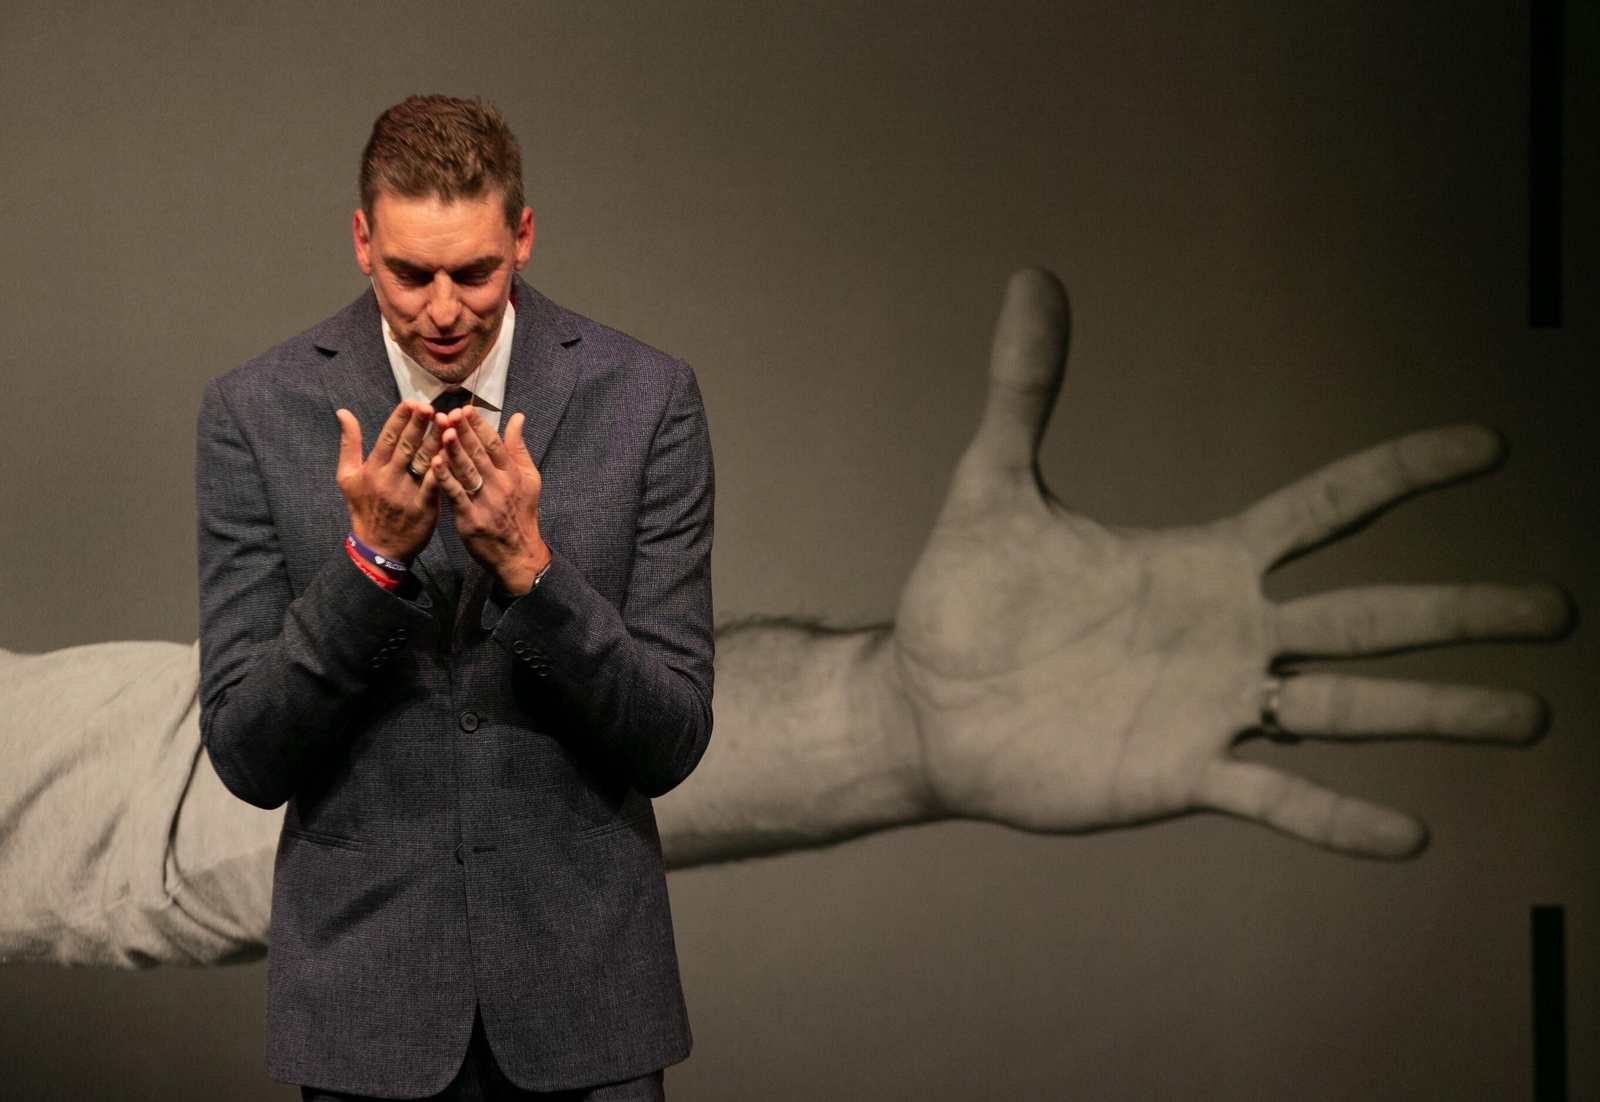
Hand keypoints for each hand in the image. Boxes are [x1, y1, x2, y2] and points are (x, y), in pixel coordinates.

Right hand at [335, 399, 440, 561]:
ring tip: (448, 422)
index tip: (412, 402)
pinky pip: (435, 484)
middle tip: (431, 406)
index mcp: (372, 469)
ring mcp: (406, 493)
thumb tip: (343, 412)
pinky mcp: (423, 507)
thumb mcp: (347, 477)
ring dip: (435, 440)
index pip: (387, 438)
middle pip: (406, 446)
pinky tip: (454, 452)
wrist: (378, 548)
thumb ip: (349, 443)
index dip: (400, 419)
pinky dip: (443, 467)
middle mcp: (388, 478)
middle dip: (419, 425)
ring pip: (423, 462)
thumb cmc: (363, 508)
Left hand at [430, 408, 551, 593]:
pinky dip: (445, 478)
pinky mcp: (471, 519)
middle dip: (463, 432)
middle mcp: (500, 486)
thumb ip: (519, 447)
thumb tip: (517, 417)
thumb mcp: (529, 479)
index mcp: (513, 474)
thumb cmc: (522, 513)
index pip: (495, 444)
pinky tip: (434, 463)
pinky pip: (456, 495)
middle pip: (479, 454)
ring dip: (453, 450)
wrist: (519, 554)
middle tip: (447, 413)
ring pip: (467, 471)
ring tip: (441, 430)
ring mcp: (485, 503)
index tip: (465, 409)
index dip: (479, 426)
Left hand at [891, 269, 1573, 857]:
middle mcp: (1228, 633)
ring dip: (1435, 710)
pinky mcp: (1179, 774)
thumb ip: (1025, 388)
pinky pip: (1274, 796)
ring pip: (1345, 706)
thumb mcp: (995, 485)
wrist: (925, 705)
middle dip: (1462, 611)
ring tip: (1529, 715)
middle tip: (1557, 609)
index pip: (1324, 510)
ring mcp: (1211, 707)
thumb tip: (1030, 276)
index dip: (1402, 474)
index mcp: (1202, 563)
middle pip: (1368, 615)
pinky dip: (1337, 815)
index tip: (1487, 447)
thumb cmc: (964, 600)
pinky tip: (1411, 834)